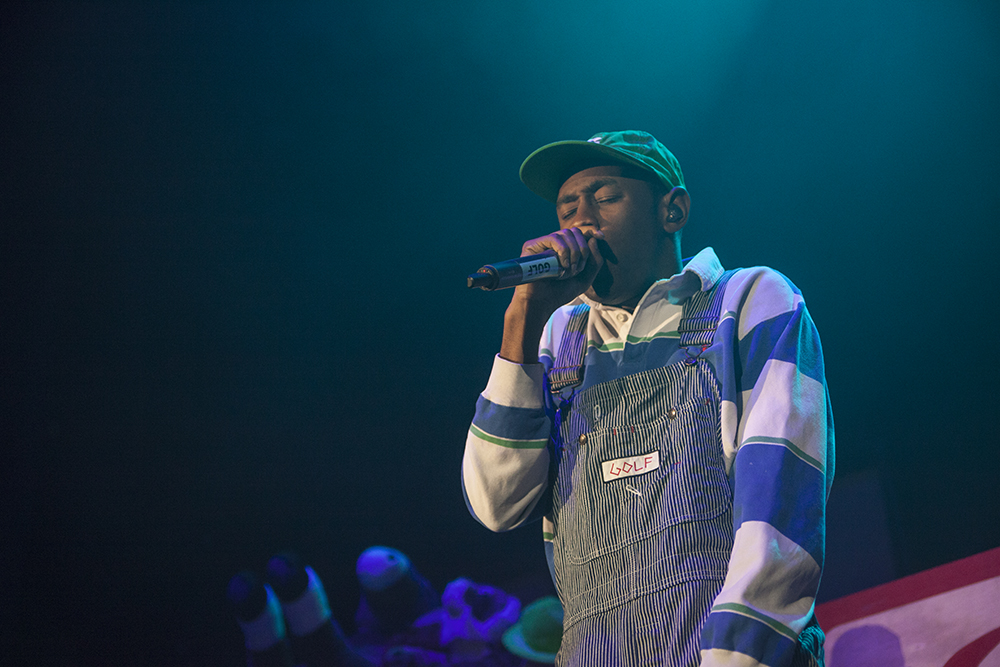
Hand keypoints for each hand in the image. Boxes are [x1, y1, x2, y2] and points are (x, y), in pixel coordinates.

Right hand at [499, 227, 603, 363]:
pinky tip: (562, 266)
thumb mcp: (584, 279)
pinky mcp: (532, 246)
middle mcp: (553, 245)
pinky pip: (554, 238)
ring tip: (569, 271)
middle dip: (583, 249)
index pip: (580, 234)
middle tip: (578, 269)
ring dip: (574, 253)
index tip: (601, 237)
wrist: (541, 303)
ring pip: (566, 234)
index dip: (591, 232)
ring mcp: (542, 244)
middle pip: (575, 232)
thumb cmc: (559, 293)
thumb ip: (594, 262)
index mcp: (565, 250)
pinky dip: (563, 251)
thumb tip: (593, 239)